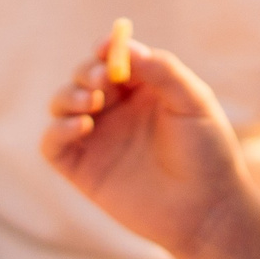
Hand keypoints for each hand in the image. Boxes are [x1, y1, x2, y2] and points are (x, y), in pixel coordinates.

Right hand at [40, 39, 257, 258]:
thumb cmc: (207, 154)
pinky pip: (52, 143)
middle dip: (87, 72)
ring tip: (92, 103)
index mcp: (142, 89)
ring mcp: (97, 138)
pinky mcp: (82, 168)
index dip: (105, 49)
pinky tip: (83, 126)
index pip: (113, 58)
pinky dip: (57, 129)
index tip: (106, 48)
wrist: (206, 210)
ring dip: (69, 95)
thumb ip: (164, 71)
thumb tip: (126, 48)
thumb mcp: (194, 102)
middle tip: (101, 80)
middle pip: (83, 77)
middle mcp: (115, 110)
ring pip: (62, 103)